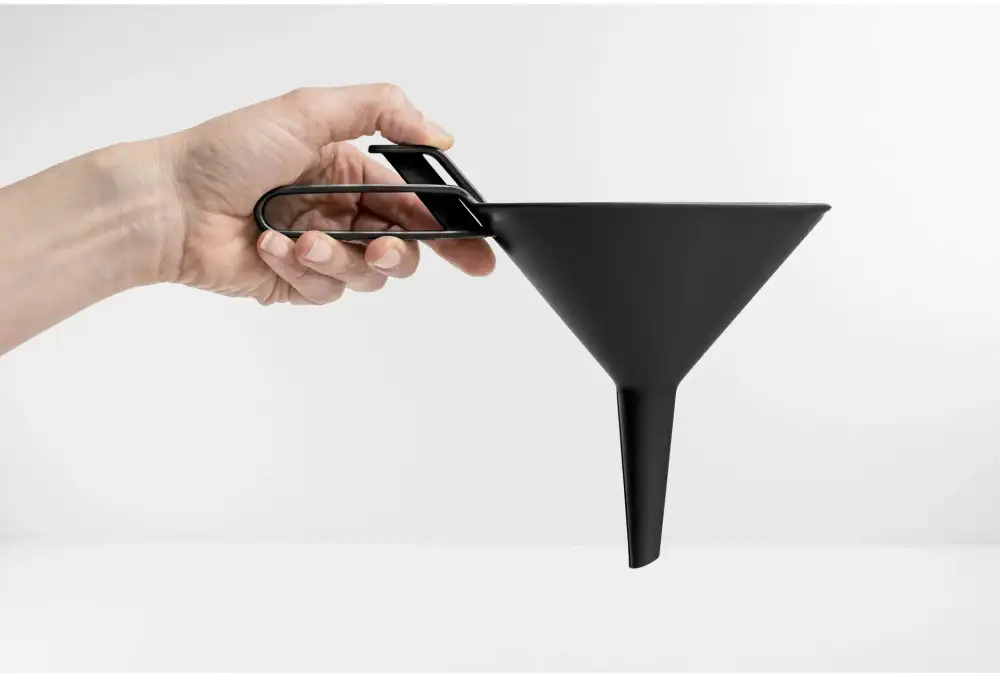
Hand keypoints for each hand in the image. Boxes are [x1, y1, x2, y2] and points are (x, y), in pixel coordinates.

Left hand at [156, 84, 494, 303]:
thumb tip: (440, 133)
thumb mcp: (308, 110)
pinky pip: (326, 292)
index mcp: (352, 171)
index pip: (417, 205)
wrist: (169, 205)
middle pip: (402, 248)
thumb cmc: (226, 153)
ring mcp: (321, 250)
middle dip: (397, 252)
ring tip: (301, 242)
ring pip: (367, 276)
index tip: (474, 247)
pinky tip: (270, 247)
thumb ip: (382, 111)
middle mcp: (341, 212)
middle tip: (380, 248)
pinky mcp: (297, 283)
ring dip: (337, 260)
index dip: (451, 229)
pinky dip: (299, 270)